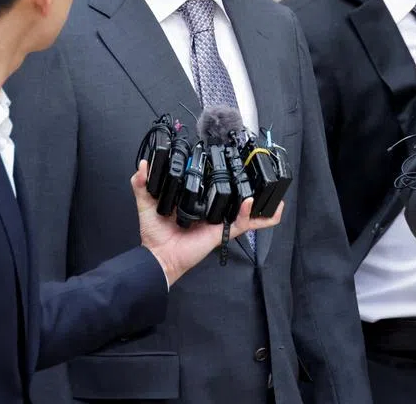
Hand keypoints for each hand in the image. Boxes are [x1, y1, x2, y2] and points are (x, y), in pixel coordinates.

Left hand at [131, 161, 283, 285]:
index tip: (229, 159)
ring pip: (245, 211)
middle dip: (248, 187)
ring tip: (273, 193)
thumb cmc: (154, 233)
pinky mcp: (222, 232)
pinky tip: (253, 203)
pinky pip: (241, 223)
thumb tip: (142, 164)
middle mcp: (211, 210)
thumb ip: (142, 184)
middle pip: (234, 197)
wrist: (158, 256)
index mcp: (197, 202)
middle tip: (255, 171)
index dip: (223, 174)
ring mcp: (219, 221)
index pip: (213, 185)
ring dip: (260, 203)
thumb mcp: (147, 203)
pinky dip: (250, 214)